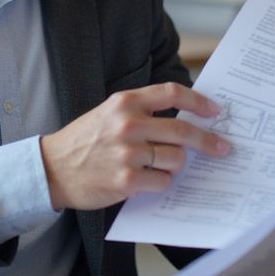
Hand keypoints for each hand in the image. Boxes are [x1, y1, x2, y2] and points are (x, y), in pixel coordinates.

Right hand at [40, 83, 227, 210]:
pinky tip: (147, 180)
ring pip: (176, 158)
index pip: (171, 93)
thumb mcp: (109, 113)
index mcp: (125, 102)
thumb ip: (142, 111)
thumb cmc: (85, 140)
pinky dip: (161, 182)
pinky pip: (162, 181)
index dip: (198, 101)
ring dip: (177, 165)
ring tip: (163, 165)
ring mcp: (128, 153)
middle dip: (207, 140)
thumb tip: (184, 118)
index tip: (214, 110)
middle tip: (222, 147)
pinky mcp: (126, 180)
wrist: (52, 168)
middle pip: (182, 130)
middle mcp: (128, 124)